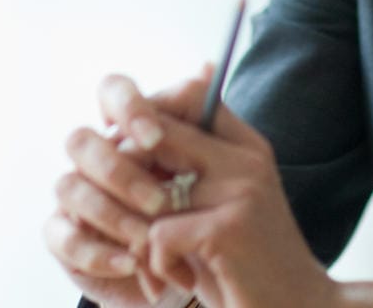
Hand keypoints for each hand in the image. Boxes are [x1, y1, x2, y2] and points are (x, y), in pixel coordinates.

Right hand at [45, 71, 213, 305]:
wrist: (189, 267)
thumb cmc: (196, 209)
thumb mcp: (211, 167)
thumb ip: (204, 120)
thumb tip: (206, 67)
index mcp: (127, 128)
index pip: (113, 92)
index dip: (128, 108)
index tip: (155, 137)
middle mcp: (94, 155)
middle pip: (81, 140)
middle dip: (119, 170)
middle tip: (158, 200)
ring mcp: (74, 195)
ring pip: (69, 187)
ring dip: (112, 213)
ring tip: (150, 238)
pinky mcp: (65, 237)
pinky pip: (64, 237)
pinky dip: (98, 252)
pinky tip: (131, 262)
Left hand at [135, 99, 339, 307]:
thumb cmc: (247, 266)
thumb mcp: (223, 206)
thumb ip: (191, 165)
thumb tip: (146, 122)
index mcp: (248, 146)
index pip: (191, 91)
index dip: (148, 115)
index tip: (134, 156)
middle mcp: (247, 159)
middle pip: (156, 130)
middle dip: (125, 175)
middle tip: (131, 215)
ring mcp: (241, 190)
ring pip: (149, 191)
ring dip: (141, 234)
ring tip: (157, 260)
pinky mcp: (229, 228)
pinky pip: (158, 235)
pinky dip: (158, 266)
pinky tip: (181, 280)